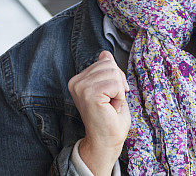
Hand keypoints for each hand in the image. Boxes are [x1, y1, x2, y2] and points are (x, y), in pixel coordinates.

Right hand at [68, 51, 129, 175]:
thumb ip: (106, 71)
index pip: (105, 61)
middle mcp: (76, 82)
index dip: (116, 77)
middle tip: (111, 102)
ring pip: (113, 73)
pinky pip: (115, 84)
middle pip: (110, 65)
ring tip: (111, 105)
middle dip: (118, 83)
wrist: (107, 141)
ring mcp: (81, 87)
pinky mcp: (89, 94)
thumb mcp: (111, 88)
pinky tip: (111, 108)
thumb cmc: (111, 118)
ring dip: (119, 91)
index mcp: (78, 79)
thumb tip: (104, 53)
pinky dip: (119, 97)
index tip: (110, 96)